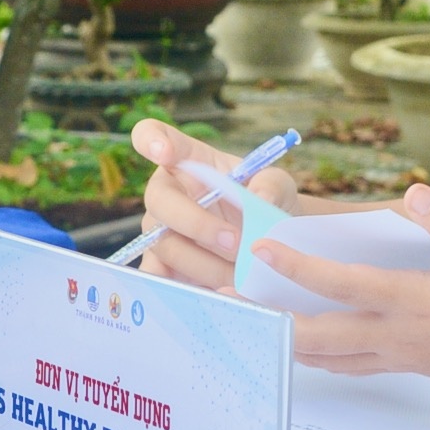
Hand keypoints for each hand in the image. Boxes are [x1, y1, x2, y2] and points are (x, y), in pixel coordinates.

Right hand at [129, 119, 298, 290]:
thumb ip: (272, 185)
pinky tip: (215, 293)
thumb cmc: (267, 203)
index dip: (151, 141)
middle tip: (236, 242)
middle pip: (160, 202)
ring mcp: (160, 231)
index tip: (164, 152)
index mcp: (187, 160)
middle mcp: (166, 194)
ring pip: (165, 246)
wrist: (270, 245)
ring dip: (204, 263)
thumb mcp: (278, 186)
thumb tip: (260, 198)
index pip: (153, 136)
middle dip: (197, 224)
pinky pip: (161, 279)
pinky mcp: (163, 267)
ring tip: (241, 274)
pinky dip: (187, 288)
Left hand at [248, 182, 429, 385]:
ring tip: (246, 320)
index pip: (347, 286)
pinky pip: (348, 365)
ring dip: (284, 339)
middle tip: (225, 299)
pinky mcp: (406, 365)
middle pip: (319, 335)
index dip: (301, 270)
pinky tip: (298, 343)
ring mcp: (400, 356)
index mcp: (417, 303)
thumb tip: (416, 195)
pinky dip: (315, 355)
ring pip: (327, 357)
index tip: (264, 253)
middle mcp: (400, 336)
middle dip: (269, 317)